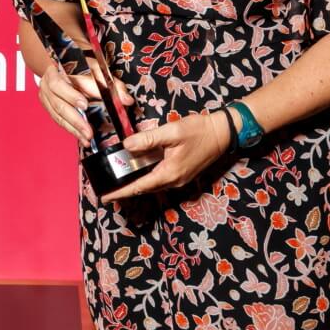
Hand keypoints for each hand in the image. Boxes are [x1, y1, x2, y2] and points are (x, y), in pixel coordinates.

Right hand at [36, 63, 132, 145]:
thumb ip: (113, 85)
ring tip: (87, 137)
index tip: (85, 105)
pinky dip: (71, 129)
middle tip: (88, 131)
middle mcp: (49, 82)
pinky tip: (81, 137)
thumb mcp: (100, 70)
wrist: (66, 65)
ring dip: (73, 128)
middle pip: (58, 102)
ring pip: (57, 114)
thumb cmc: (84, 66)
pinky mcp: (48, 106)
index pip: (64, 82)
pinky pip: (57, 120)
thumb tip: (126, 100)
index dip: (73, 95)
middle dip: (75, 119)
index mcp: (60, 68)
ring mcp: (46, 95)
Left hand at [98, 111, 233, 202]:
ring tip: (119, 182)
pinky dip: (146, 178)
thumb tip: (126, 145)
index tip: (105, 198)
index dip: (121, 193)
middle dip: (125, 190)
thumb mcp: (172, 131)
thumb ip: (148, 139)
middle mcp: (174, 180)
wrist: (223, 133)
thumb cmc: (199, 131)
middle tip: (107, 190)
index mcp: (170, 173)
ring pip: (152, 185)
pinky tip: (139, 170)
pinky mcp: (182, 174)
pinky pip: (159, 179)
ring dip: (136, 184)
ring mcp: (179, 179)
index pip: (139, 186)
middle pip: (144, 188)